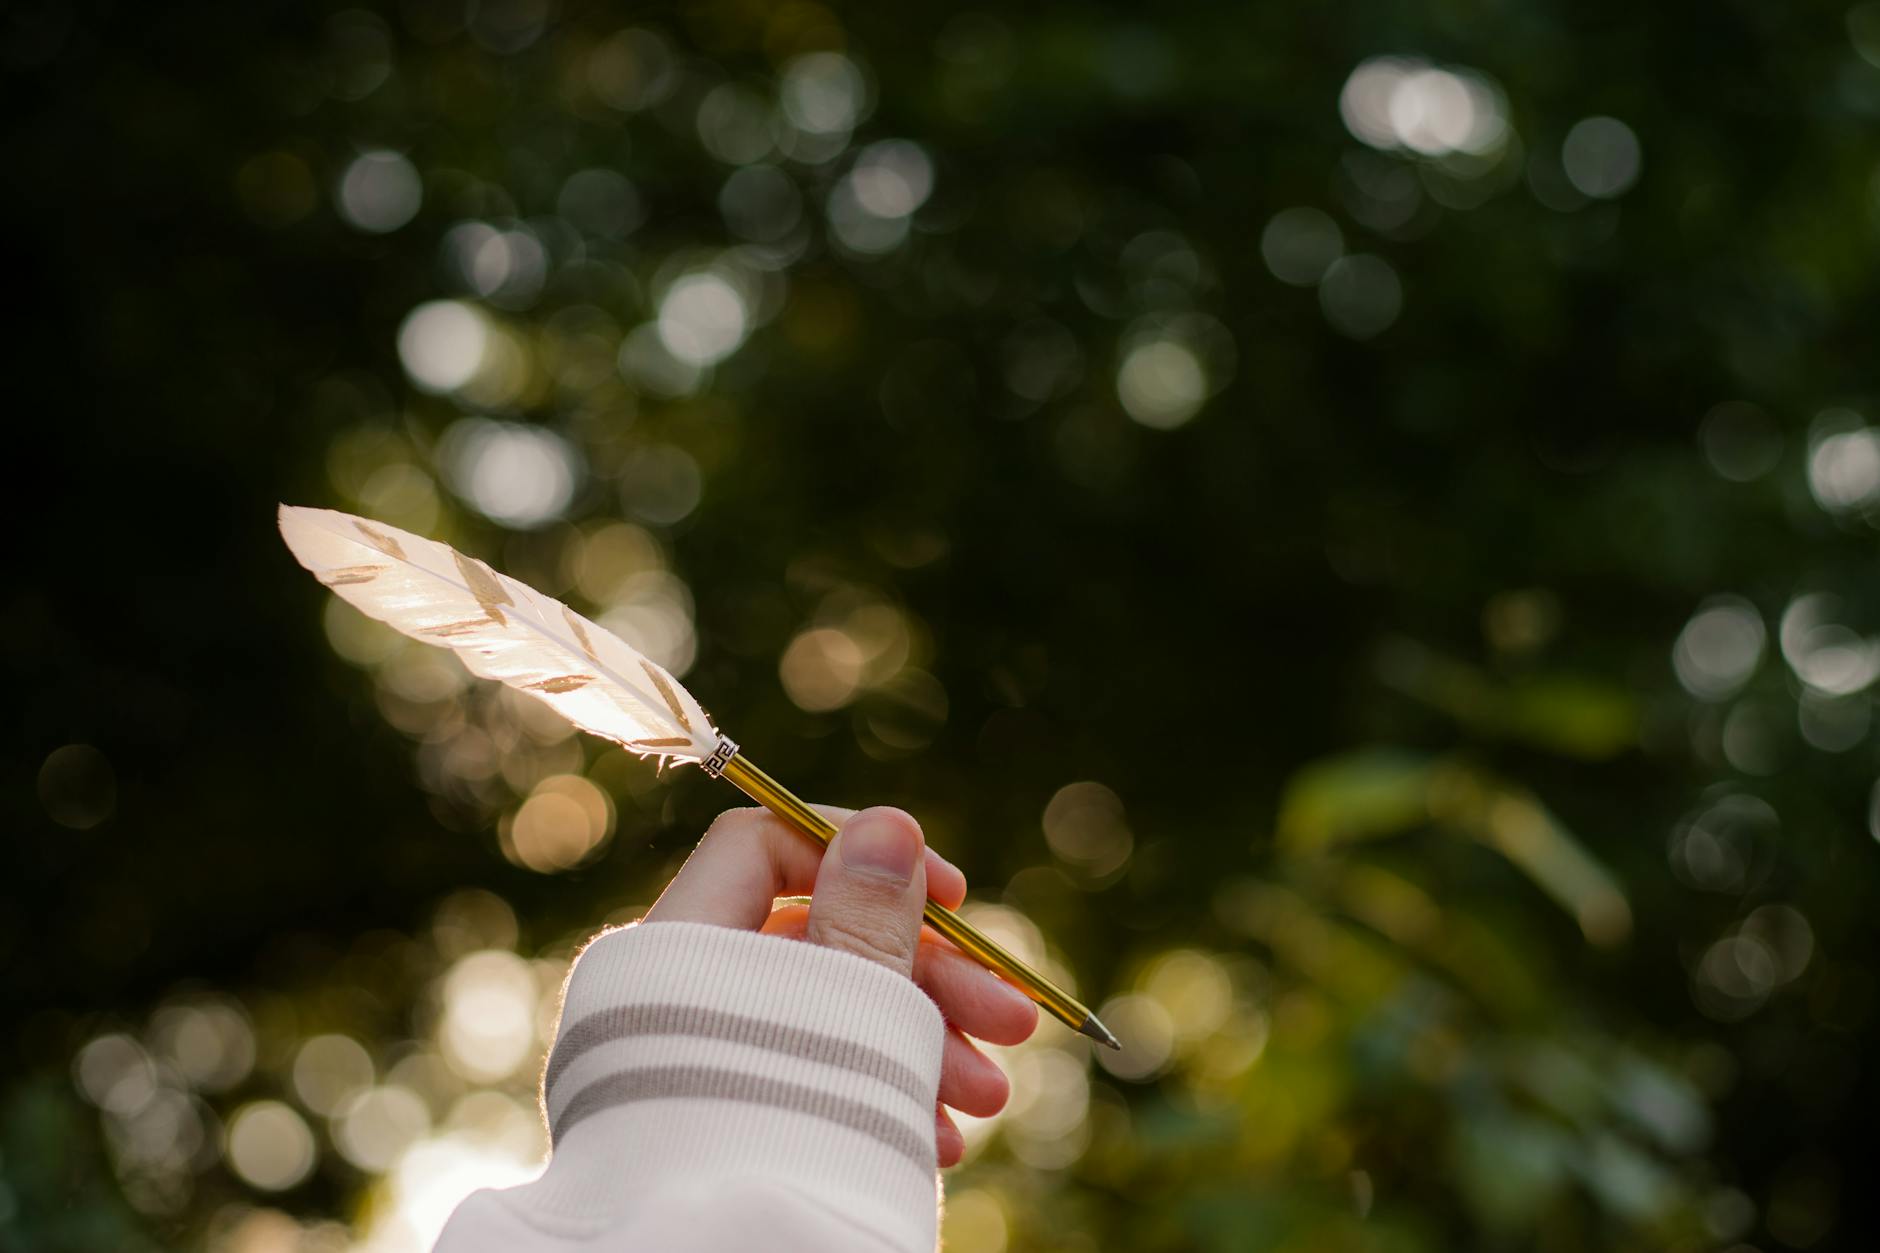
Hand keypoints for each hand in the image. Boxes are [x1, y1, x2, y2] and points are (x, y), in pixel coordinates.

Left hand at [644, 805, 1039, 1165]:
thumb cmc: (787, 1131)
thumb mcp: (846, 1010)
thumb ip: (869, 916)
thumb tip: (884, 825)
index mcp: (678, 947)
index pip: (768, 846)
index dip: (867, 857)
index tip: (956, 898)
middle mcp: (678, 1001)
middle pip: (817, 941)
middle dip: (929, 979)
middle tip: (1013, 1023)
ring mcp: (698, 1067)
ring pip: (826, 1020)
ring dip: (922, 1045)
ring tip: (986, 1101)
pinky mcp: (724, 1125)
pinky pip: (808, 1082)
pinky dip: (877, 1096)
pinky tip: (935, 1139)